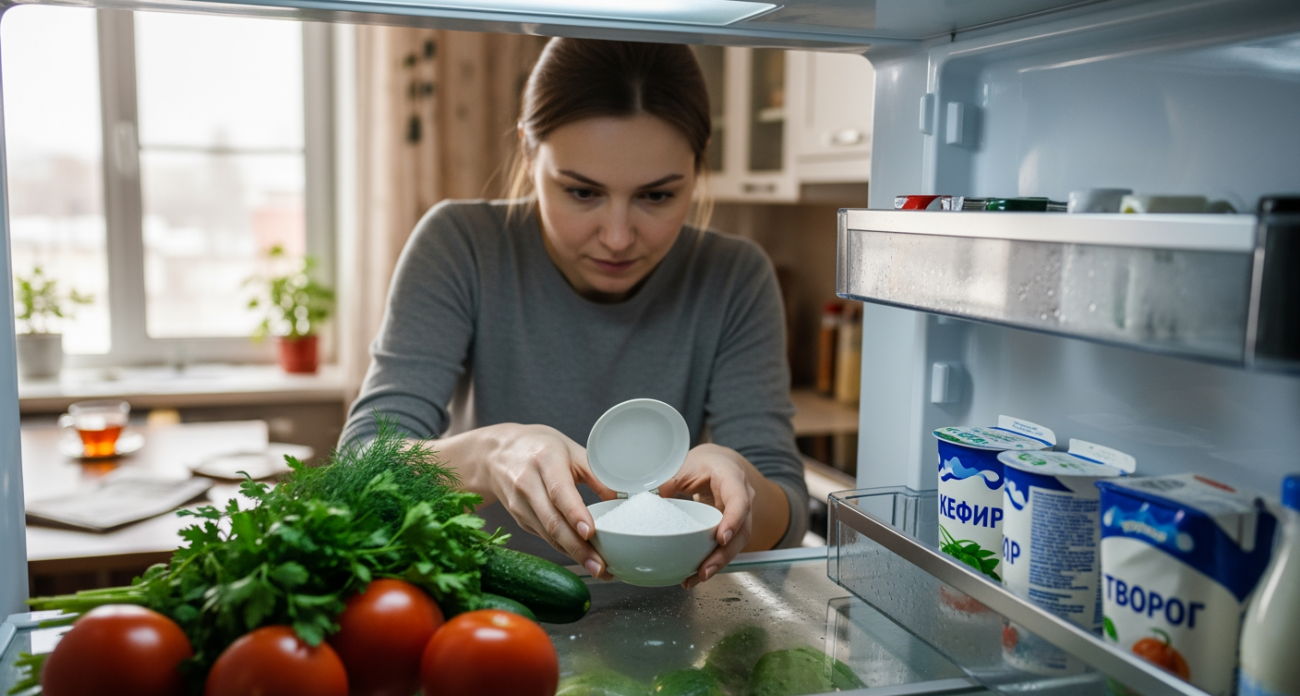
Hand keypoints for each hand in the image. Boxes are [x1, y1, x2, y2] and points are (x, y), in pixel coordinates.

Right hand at [449, 423, 616, 579]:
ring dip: (573, 554)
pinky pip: (545, 536)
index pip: (559, 491)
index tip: (590, 532)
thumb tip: (622, 496)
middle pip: (553, 521)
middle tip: (600, 566)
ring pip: (548, 534)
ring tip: (598, 569)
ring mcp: (520, 505)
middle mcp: (527, 484)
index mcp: (544, 461)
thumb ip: (596, 473)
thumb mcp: (570, 450)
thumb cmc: (539, 448)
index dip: (575, 514)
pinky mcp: (520, 519)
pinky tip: (582, 557)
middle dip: (577, 548)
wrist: (496, 454)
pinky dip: (564, 549)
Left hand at [655, 444, 754, 589]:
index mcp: (733, 478)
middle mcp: (743, 498)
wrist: (718, 464)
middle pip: (742, 530)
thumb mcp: (687, 464)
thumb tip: (654, 497)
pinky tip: (695, 575)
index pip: (739, 500)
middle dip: (724, 554)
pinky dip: (712, 561)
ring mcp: (741, 515)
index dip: (733, 520)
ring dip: (718, 563)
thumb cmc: (703, 464)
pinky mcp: (733, 529)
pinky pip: (726, 547)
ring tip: (696, 578)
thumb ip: (671, 479)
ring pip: (736, 544)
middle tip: (704, 571)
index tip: (721, 538)